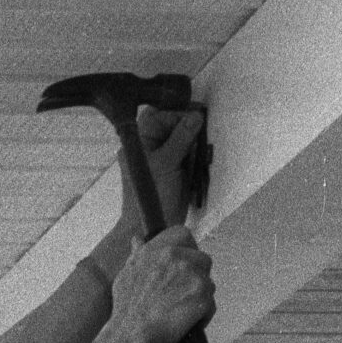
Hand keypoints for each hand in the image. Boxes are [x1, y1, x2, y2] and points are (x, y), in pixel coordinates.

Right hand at [110, 226, 214, 342]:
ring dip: (199, 297)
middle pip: (203, 259)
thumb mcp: (127, 274)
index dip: (188, 249)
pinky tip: (186, 323)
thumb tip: (138, 240)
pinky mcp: (202, 296)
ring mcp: (192, 276)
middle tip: (182, 294)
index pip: (184, 235)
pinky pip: (211, 304)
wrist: (132, 334)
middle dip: (197, 276)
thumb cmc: (127, 310)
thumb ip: (138, 254)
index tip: (184, 263)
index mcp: (158, 250)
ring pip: (208, 283)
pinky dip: (202, 316)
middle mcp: (177, 257)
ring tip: (180, 312)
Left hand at [131, 105, 206, 230]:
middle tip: (202, 128)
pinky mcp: (174, 170)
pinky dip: (196, 153)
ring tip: (201, 147)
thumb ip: (180, 137)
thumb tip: (195, 115)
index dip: (178, 113)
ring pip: (181, 138)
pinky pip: (187, 153)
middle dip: (188, 125)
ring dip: (194, 140)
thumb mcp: (166, 163)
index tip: (197, 117)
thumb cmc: (151, 196)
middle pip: (171, 125)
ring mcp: (162, 159)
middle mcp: (149, 147)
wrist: (152, 228)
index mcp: (138, 142)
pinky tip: (201, 158)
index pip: (158, 115)